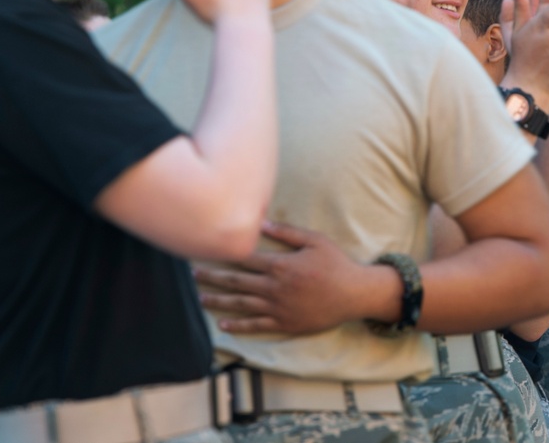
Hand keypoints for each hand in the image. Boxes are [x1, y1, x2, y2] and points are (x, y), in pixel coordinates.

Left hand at [194, 221, 365, 334]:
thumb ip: (287, 232)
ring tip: (201, 298)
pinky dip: (239, 326)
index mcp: (280, 265)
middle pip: (236, 282)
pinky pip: (256, 326)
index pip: (244, 259)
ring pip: (241, 305)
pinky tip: (224, 325)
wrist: (354, 294)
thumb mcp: (315, 241)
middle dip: (212, 278)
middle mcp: (274, 288)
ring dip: (219, 302)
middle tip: (193, 275)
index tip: (205, 252)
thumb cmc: (336, 264)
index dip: (223, 255)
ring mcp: (278, 308)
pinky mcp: (285, 324)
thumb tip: (261, 223)